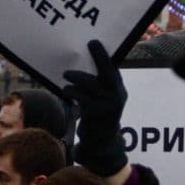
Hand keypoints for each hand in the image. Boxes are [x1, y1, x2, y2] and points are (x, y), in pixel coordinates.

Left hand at [62, 40, 127, 176]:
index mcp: (119, 90)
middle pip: (106, 72)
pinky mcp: (95, 114)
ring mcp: (107, 106)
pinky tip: (66, 91)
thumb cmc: (98, 116)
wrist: (101, 142)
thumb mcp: (102, 99)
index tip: (93, 42)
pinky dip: (72, 92)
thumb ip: (98, 84)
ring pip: (89, 84)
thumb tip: (83, 65)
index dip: (102, 54)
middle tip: (84, 48)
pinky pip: (81, 97)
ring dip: (75, 78)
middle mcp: (116, 96)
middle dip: (97, 57)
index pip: (112, 68)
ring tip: (66, 76)